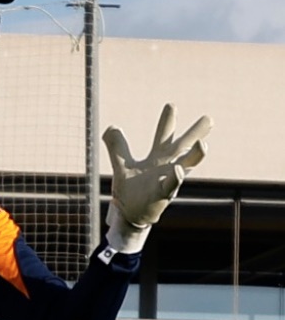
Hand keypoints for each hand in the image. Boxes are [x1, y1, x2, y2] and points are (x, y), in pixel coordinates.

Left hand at [102, 104, 212, 251]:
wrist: (130, 215)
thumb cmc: (131, 191)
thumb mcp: (121, 165)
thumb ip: (117, 147)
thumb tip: (110, 127)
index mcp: (157, 158)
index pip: (163, 136)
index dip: (168, 121)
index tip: (171, 105)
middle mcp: (166, 167)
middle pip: (183, 147)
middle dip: (195, 133)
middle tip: (209, 118)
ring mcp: (167, 180)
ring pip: (186, 166)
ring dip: (196, 155)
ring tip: (203, 143)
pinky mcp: (162, 195)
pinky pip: (171, 186)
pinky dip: (175, 178)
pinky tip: (178, 170)